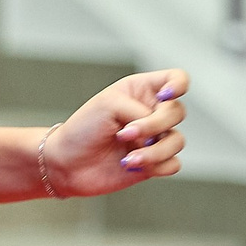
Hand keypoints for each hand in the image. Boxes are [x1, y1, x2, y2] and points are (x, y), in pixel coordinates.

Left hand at [40, 69, 189, 196]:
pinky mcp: (154, 163)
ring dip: (154, 151)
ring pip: (177, 141)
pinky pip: (173, 164)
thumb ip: (141, 111)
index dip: (179, 85)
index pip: (177, 79)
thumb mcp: (109, 105)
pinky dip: (155, 165)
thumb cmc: (83, 128)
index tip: (164, 96)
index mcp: (142, 90)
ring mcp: (154, 139)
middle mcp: (152, 113)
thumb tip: (161, 134)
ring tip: (129, 158)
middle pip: (178, 112)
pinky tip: (131, 166)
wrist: (67, 164)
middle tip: (125, 133)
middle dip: (155, 124)